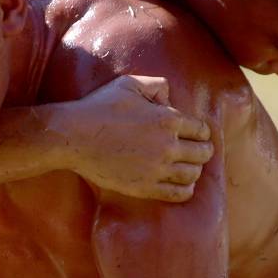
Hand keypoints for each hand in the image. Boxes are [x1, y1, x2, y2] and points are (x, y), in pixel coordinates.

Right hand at [61, 75, 213, 201]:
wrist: (74, 137)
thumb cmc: (99, 107)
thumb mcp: (130, 84)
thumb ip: (157, 86)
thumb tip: (170, 99)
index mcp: (167, 119)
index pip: (202, 130)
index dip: (202, 132)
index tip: (198, 134)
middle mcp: (167, 145)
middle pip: (202, 153)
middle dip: (204, 150)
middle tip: (200, 151)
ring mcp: (157, 169)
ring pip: (193, 174)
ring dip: (195, 170)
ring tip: (190, 167)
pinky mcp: (145, 187)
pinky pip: (178, 193)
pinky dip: (185, 189)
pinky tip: (181, 184)